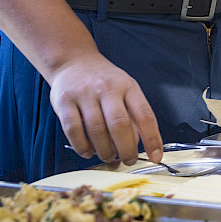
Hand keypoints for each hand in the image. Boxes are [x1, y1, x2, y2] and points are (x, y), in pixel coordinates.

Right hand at [47, 53, 162, 165]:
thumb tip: (139, 144)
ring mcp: (84, 94)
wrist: (74, 61)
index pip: (145, 115)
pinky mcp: (64, 101)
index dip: (152, 139)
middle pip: (120, 125)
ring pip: (97, 130)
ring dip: (105, 150)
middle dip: (126, 149)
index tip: (156, 156)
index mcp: (128, 86)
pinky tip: (88, 152)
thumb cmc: (104, 80)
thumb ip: (133, 114)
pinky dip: (81, 146)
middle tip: (128, 160)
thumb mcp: (125, 89)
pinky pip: (73, 130)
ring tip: (109, 156)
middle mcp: (107, 88)